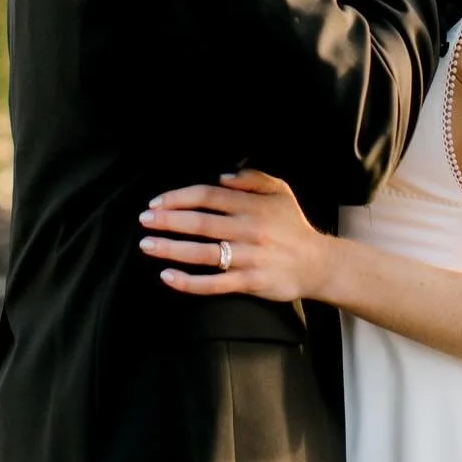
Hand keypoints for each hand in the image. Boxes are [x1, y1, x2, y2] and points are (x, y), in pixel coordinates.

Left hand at [139, 170, 331, 301]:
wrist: (318, 263)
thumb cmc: (293, 226)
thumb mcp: (280, 192)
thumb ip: (252, 179)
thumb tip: (222, 177)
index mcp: (252, 206)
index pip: (208, 196)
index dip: (179, 198)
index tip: (156, 203)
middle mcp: (248, 229)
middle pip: (201, 223)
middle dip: (168, 221)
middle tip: (144, 221)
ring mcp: (248, 257)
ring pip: (203, 253)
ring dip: (171, 249)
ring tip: (147, 245)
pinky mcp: (250, 282)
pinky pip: (214, 284)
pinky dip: (189, 282)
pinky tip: (168, 277)